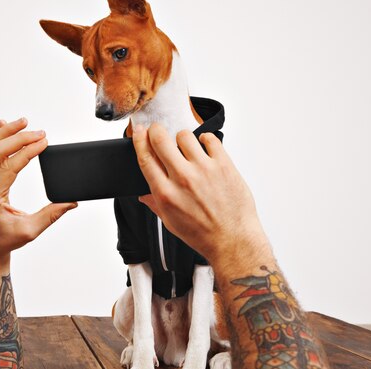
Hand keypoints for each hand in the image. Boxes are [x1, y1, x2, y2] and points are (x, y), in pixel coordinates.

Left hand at [0, 117, 76, 267]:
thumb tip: (72, 201)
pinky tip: (4, 124)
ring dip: (6, 132)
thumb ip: (52, 214)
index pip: (10, 165)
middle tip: (41, 133)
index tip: (44, 142)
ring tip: (24, 121)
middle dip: (19, 137)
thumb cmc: (6, 240)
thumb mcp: (31, 230)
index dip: (28, 151)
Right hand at [132, 123, 265, 264]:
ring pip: (184, 135)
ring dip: (182, 138)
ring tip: (186, 148)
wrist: (232, 240)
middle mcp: (183, 179)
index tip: (138, 132)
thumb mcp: (170, 223)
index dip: (138, 140)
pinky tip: (204, 148)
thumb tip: (143, 194)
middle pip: (160, 139)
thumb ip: (155, 204)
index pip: (145, 157)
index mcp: (166, 193)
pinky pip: (210, 139)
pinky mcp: (223, 165)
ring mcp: (204, 170)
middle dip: (156, 130)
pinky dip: (205, 140)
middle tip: (158, 132)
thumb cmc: (203, 234)